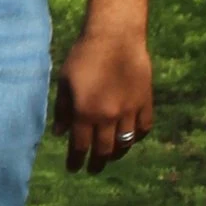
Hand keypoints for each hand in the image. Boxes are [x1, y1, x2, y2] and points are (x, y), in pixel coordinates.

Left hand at [52, 0, 155, 174]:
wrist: (115, 36)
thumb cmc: (84, 55)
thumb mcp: (65, 81)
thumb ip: (63, 110)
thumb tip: (60, 133)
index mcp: (85, 112)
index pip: (80, 147)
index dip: (76, 161)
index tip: (73, 169)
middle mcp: (108, 116)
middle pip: (104, 150)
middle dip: (97, 163)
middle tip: (93, 168)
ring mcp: (129, 110)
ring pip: (125, 143)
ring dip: (116, 154)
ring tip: (111, 156)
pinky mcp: (145, 102)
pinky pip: (143, 128)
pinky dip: (137, 137)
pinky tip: (130, 138)